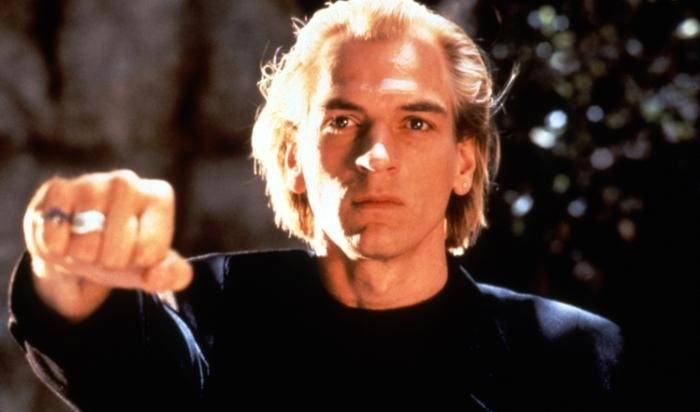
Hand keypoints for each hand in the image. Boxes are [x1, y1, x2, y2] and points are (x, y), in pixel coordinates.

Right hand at [23, 170, 191, 321]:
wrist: (78, 239)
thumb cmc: (123, 251)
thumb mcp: (152, 266)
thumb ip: (172, 275)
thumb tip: (156, 275)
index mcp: (159, 196)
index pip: (149, 252)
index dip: (137, 263)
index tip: (135, 250)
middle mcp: (127, 182)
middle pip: (116, 253)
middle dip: (108, 262)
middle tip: (106, 248)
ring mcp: (91, 182)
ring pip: (85, 247)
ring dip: (82, 256)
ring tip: (85, 241)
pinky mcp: (56, 189)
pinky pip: (55, 239)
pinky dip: (57, 248)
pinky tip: (65, 234)